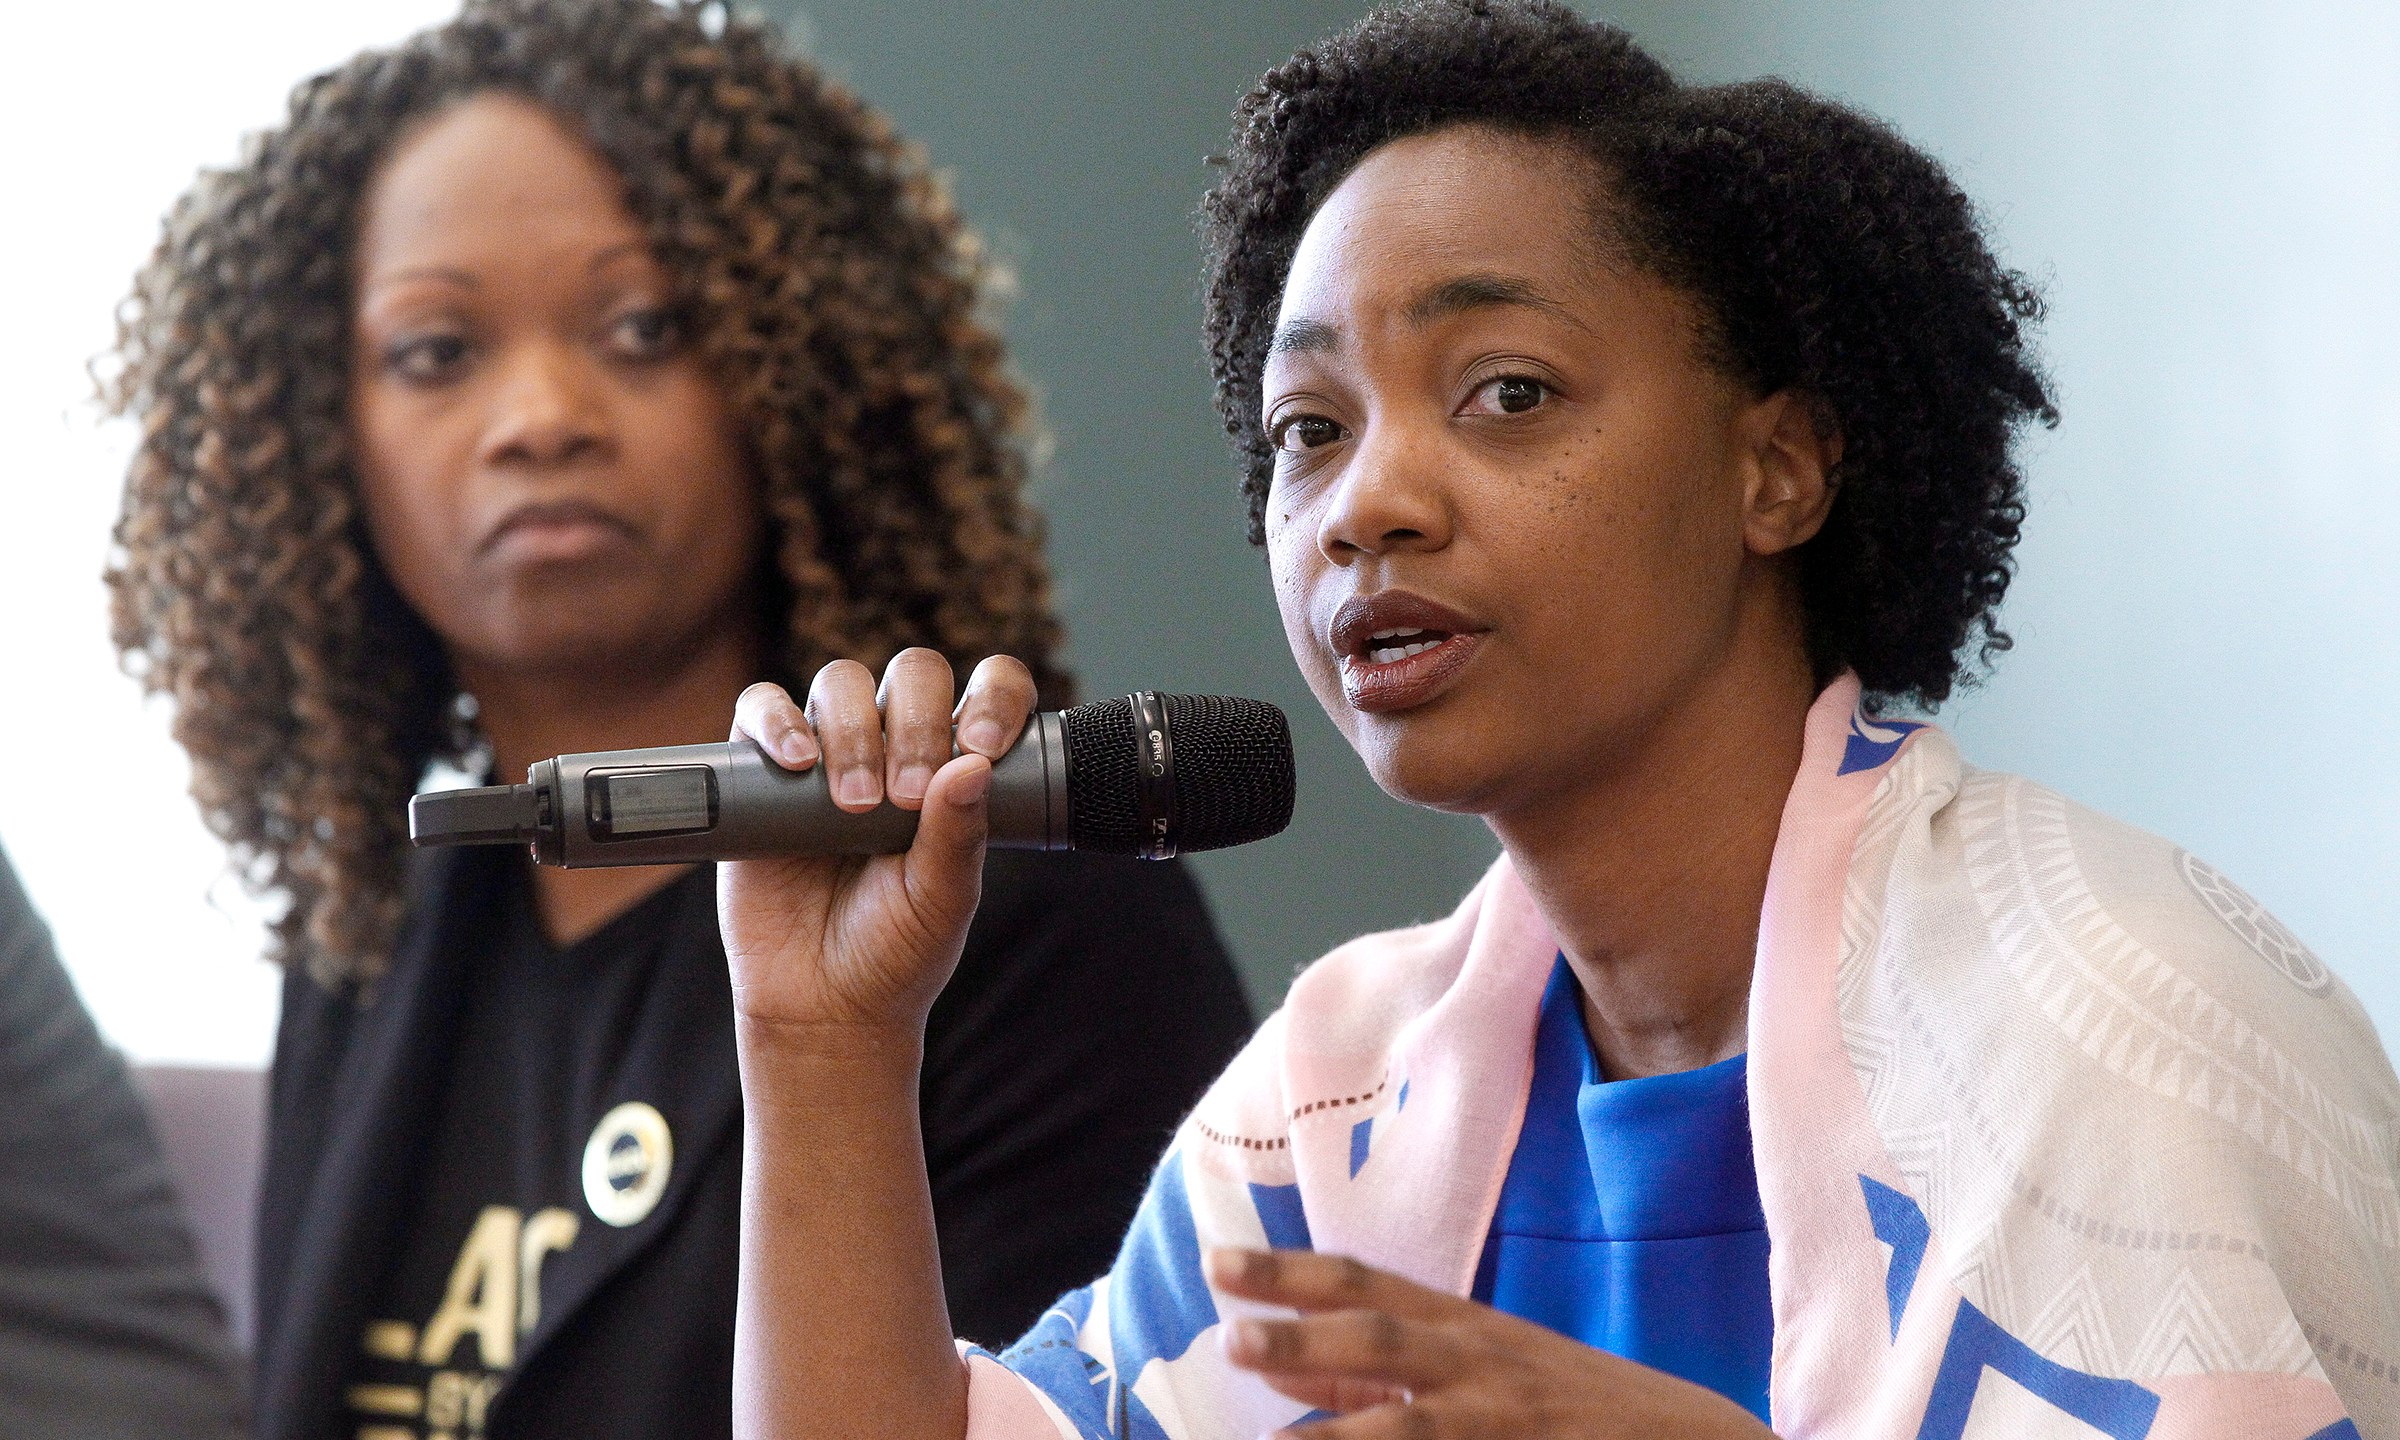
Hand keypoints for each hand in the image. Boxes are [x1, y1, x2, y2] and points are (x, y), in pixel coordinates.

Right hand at [719, 648, 1036, 1033]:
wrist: (821, 1004)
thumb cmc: (895, 951)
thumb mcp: (942, 899)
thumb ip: (959, 836)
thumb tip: (974, 764)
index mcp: (955, 768)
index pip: (987, 692)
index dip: (994, 697)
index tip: (984, 745)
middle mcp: (894, 747)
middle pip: (911, 675)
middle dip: (916, 722)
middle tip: (907, 796)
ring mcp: (827, 753)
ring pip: (840, 683)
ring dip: (853, 729)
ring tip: (854, 804)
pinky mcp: (759, 772)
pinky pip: (759, 711)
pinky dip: (776, 722)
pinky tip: (797, 763)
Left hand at [1207, 1248, 1776, 1438]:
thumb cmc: (1566, 1408)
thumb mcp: (1474, 1370)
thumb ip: (1377, 1376)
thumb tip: (1278, 1367)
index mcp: (1464, 1326)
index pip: (1364, 1284)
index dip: (1289, 1273)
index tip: (1217, 1265)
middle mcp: (1482, 1364)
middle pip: (1381, 1339)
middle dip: (1304, 1335)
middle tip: (1230, 1336)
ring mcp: (1505, 1421)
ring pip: (1410, 1425)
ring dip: (1336, 1434)